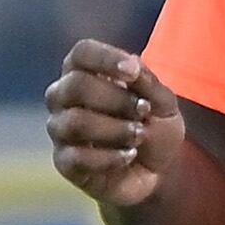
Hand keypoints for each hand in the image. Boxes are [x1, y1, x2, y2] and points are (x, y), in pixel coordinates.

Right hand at [45, 39, 183, 208]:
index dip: (105, 58)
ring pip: (75, 123)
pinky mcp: (63, 161)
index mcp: (85, 71)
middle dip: (116, 99)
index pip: (82, 53)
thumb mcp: (164, 104)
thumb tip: (133, 64)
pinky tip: (129, 156)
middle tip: (143, 111)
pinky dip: (110, 157)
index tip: (133, 72)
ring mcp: (60, 129)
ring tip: (139, 136)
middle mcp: (63, 96)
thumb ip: (149, 83)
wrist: (156, 171)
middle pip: (76, 85)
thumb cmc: (154, 126)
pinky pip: (77, 157)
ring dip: (115, 129)